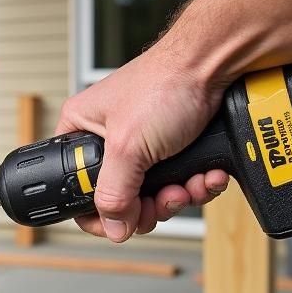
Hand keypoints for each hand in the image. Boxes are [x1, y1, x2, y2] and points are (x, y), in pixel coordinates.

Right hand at [55, 44, 229, 241]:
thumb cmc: (166, 83)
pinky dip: (197, 184)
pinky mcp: (175, 149)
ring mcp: (144, 146)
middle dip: (148, 205)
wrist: (216, 64)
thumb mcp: (128, 146)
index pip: (75, 186)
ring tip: (188, 183)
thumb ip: (114, 193)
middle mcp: (110, 139)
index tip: (121, 221)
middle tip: (162, 199)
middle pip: (119, 198)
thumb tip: (113, 227)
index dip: (98, 212)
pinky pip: (181, 183)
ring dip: (178, 196)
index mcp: (82, 131)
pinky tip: (206, 173)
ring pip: (154, 195)